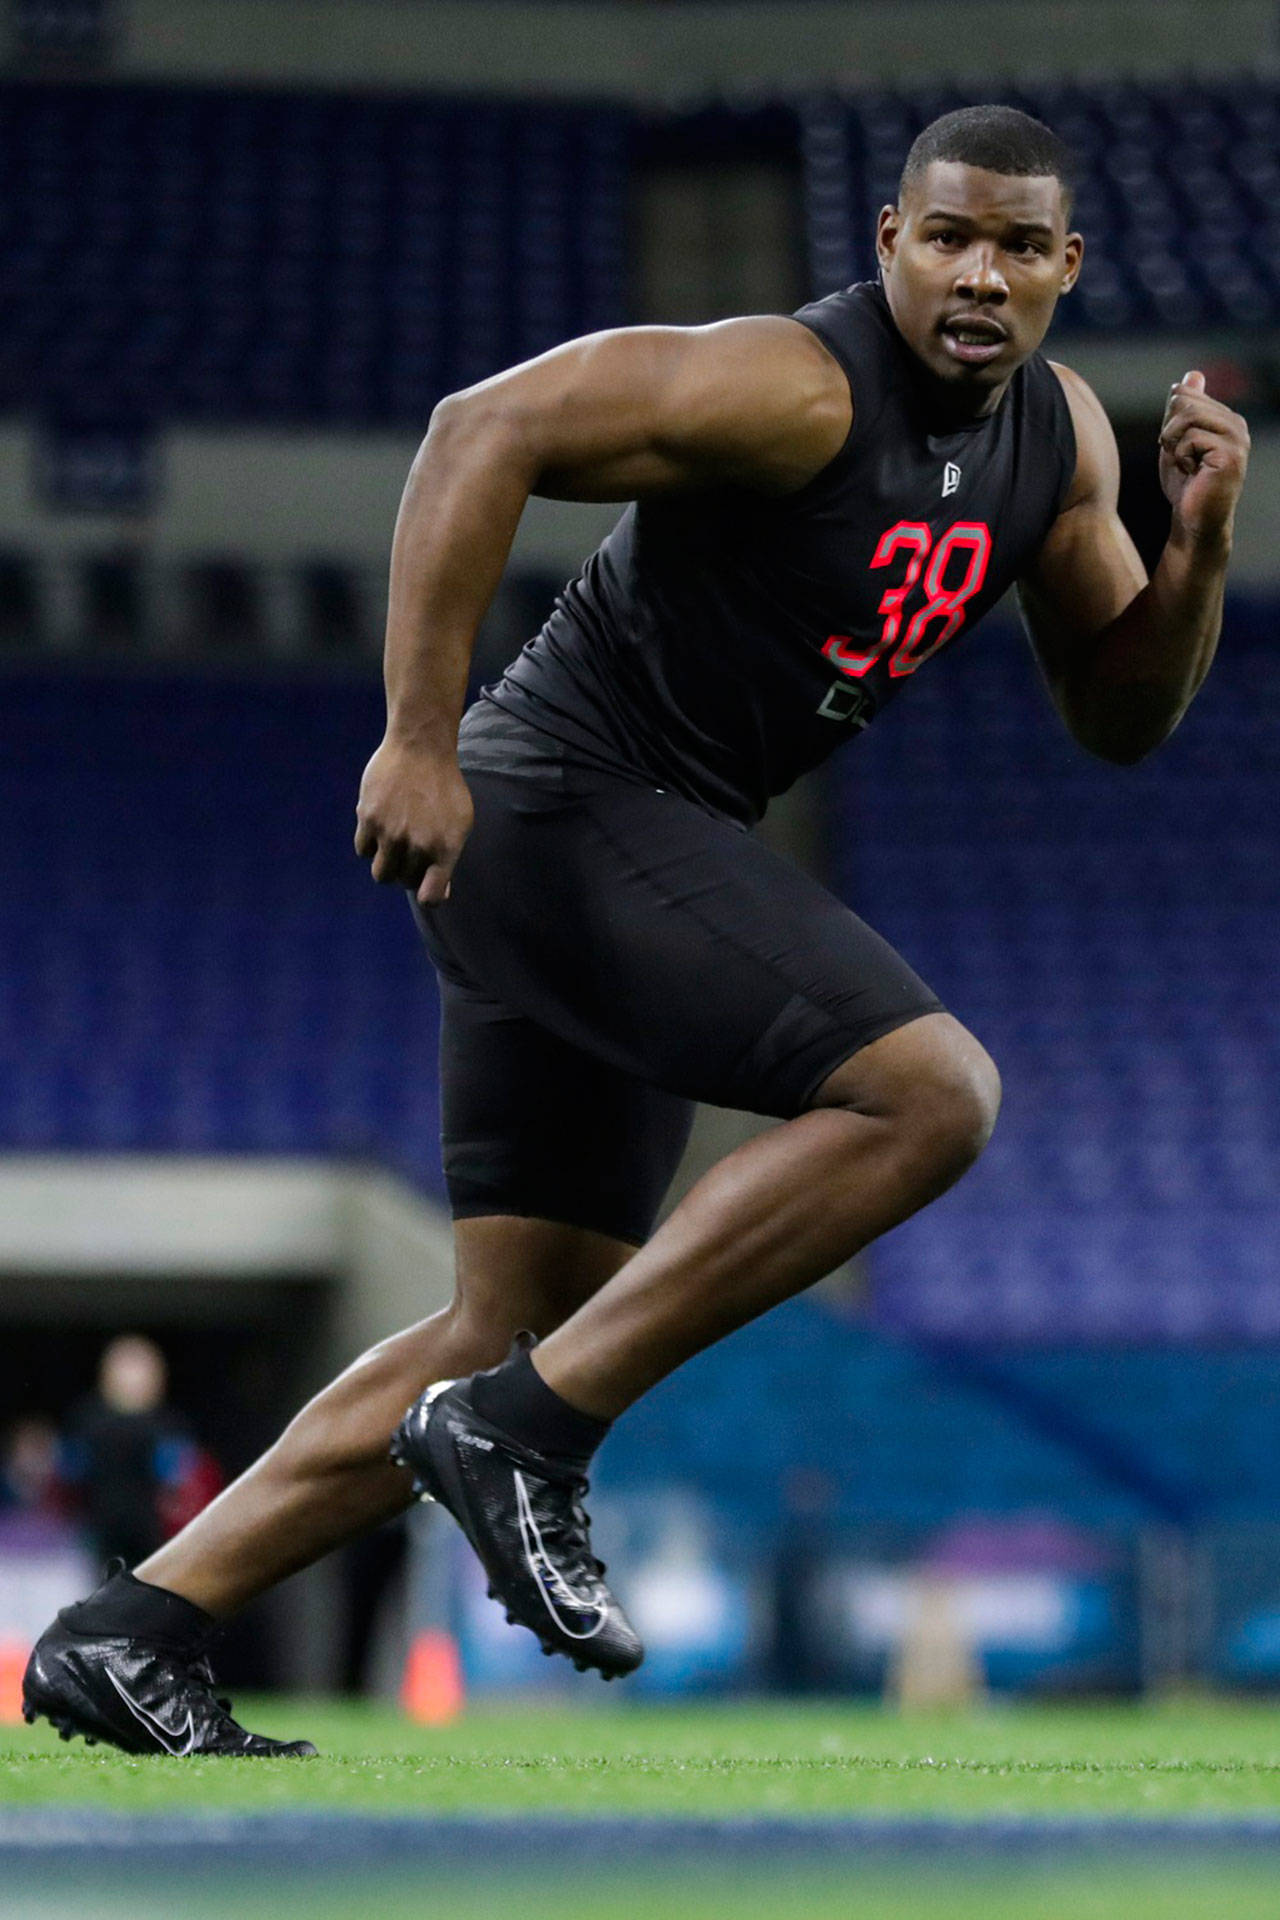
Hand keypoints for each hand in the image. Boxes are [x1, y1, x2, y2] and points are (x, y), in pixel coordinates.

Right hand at [353, 737, 473, 906]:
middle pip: (404, 882)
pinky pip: (363, 849)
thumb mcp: (461, 822)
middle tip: (413, 851)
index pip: (430, 897)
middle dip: (409, 872)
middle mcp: (417, 845)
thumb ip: (448, 858)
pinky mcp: (368, 818)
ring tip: (395, 844)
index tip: (428, 886)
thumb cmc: (444, 786)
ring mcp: (390, 833)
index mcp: (444, 848)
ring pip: (380, 874)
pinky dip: (370, 843)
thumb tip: (439, 893)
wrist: (421, 747)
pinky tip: (381, 826)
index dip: (429, 895)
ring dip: (388, 864)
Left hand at [1158, 370, 1249, 545]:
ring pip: (1188, 416)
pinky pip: (1191, 438)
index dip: (1169, 421)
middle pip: (1184, 400)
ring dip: (1174, 443)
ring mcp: (1237, 438)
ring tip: (1185, 463)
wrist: (1193, 519)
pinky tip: (1192, 472)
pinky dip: (1181, 457)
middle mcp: (1236, 424)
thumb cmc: (1185, 484)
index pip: (1185, 394)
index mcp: (1225, 417)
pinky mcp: (1231, 454)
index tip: (1177, 446)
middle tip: (1180, 456)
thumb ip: (1184, 409)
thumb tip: (1193, 375)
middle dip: (1170, 430)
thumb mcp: (1179, 440)